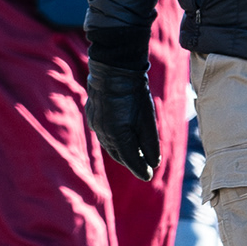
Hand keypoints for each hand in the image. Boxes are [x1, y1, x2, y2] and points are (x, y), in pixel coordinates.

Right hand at [83, 54, 159, 181]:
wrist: (113, 69)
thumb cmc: (134, 92)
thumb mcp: (148, 118)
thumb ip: (150, 143)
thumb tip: (154, 163)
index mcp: (118, 135)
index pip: (131, 160)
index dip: (140, 170)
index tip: (149, 176)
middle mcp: (103, 133)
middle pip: (119, 155)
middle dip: (131, 162)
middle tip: (143, 167)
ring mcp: (95, 125)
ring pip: (109, 146)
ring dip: (121, 151)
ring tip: (134, 153)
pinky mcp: (92, 117)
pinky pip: (103, 134)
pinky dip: (113, 140)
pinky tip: (120, 137)